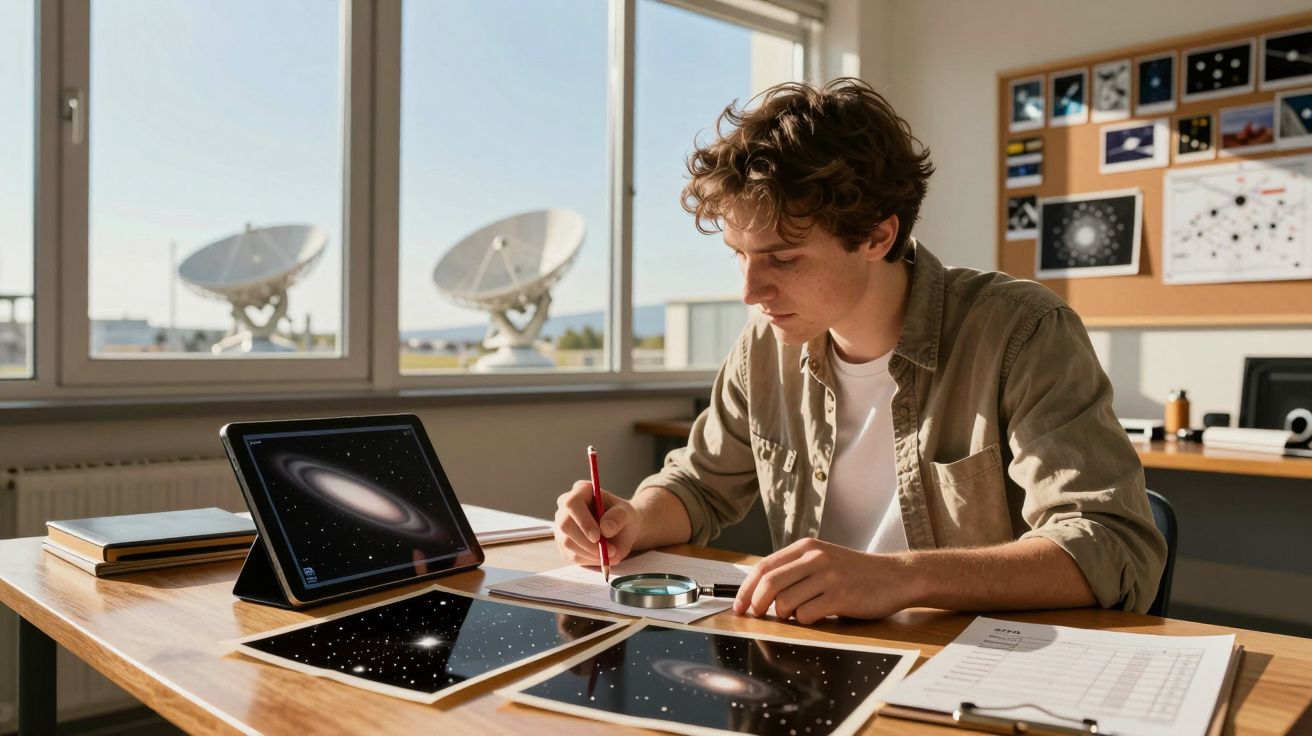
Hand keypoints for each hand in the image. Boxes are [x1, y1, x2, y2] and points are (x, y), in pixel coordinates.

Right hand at [553, 480, 641, 566]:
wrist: (621, 530)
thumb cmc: (622, 517)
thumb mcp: (628, 513)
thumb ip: (619, 517)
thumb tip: (605, 528)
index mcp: (581, 490)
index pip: (572, 503)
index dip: (583, 521)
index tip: (597, 536)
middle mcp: (566, 506)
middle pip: (565, 525)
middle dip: (587, 542)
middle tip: (610, 551)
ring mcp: (561, 525)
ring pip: (567, 543)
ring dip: (591, 553)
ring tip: (612, 553)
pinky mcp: (563, 543)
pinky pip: (571, 555)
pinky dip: (590, 560)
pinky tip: (602, 555)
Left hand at [733, 538, 919, 623]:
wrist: (895, 576)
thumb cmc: (856, 572)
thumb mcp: (823, 560)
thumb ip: (795, 569)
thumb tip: (759, 591)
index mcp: (806, 547)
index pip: (763, 567)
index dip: (746, 589)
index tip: (738, 606)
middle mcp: (815, 558)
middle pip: (768, 583)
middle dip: (756, 604)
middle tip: (755, 616)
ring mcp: (828, 576)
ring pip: (785, 601)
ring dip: (783, 615)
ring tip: (795, 615)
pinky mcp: (841, 596)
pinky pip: (807, 615)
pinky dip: (804, 621)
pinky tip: (815, 617)